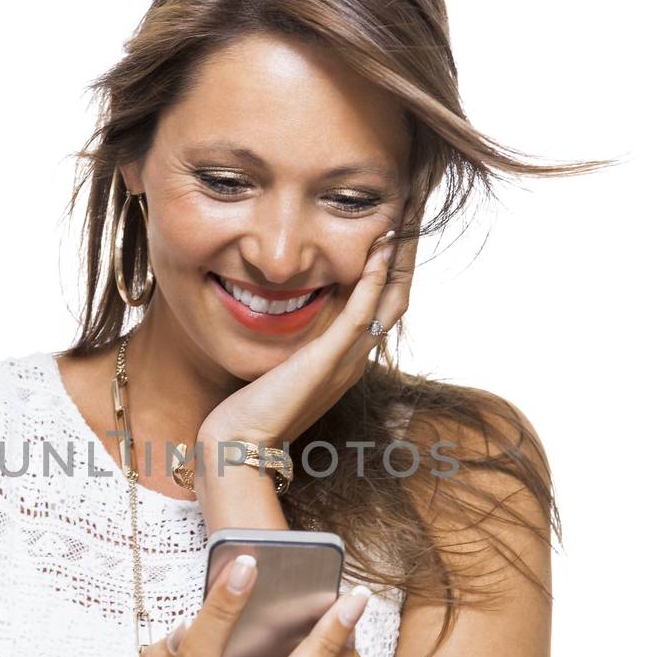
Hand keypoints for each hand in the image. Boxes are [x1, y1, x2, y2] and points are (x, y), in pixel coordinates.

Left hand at [198, 217, 417, 451]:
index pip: (384, 303)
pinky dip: (373, 280)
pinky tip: (380, 249)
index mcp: (349, 358)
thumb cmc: (254, 409)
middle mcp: (357, 357)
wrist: (242, 445)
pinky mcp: (328, 360)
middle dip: (407, 253)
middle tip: (414, 210)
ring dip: (401, 257)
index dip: (394, 265)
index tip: (395, 227)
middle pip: (398, 297)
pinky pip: (361, 313)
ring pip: (390, 301)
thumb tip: (286, 314)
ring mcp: (347, 360)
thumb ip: (296, 346)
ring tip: (407, 219)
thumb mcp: (284, 368)